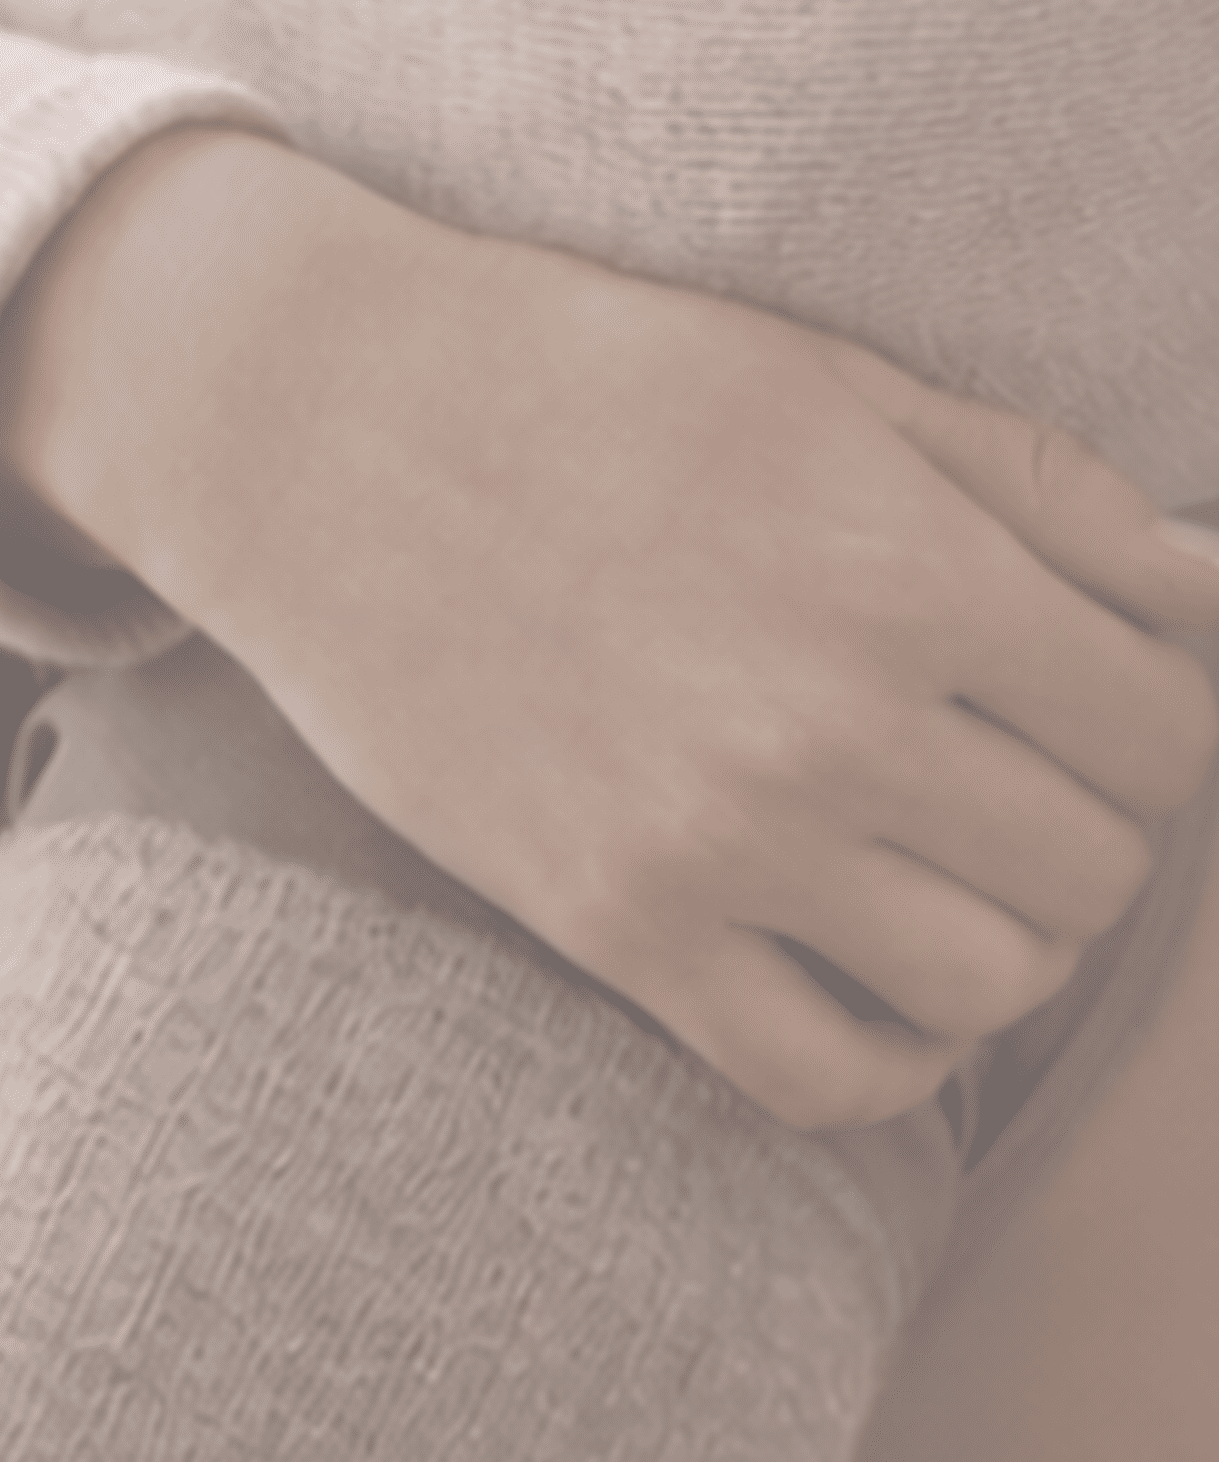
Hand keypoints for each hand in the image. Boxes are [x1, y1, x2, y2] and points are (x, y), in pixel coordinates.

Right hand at [0, 134, 1218, 1128]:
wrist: (329, 438)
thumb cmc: (596, 384)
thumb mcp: (844, 387)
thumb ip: (1046, 494)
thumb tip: (1205, 598)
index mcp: (916, 573)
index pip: (1166, 731)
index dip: (1163, 726)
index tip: (1098, 705)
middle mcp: (838, 728)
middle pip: (1094, 870)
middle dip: (1089, 836)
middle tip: (1019, 789)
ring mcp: (723, 846)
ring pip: (991, 987)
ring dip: (1008, 950)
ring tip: (957, 886)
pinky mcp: (620, 930)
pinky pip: (824, 1077)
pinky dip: (892, 1063)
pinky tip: (881, 990)